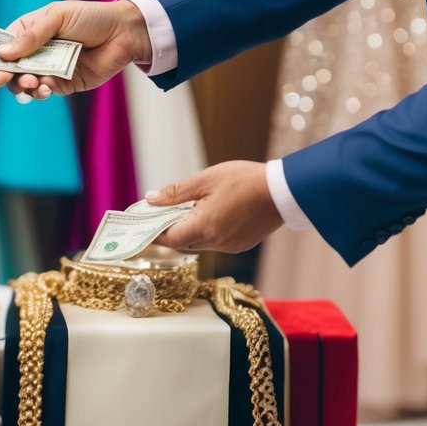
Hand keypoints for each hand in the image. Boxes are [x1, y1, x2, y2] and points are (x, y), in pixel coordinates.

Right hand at [0, 0, 151, 98]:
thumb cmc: (91, 17)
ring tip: (34, 84)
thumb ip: (32, 35)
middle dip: (13, 75)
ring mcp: (51, 68)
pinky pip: (47, 90)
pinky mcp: (65, 82)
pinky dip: (44, 91)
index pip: (6, 43)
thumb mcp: (58, 17)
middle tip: (21, 78)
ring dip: (26, 86)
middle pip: (13, 68)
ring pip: (28, 83)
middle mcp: (38, 50)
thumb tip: (4, 52)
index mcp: (32, 30)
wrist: (124, 33)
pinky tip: (48, 87)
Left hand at [149, 161, 283, 253]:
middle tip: (163, 211)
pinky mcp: (241, 245)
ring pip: (200, 242)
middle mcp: (216, 242)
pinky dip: (208, 230)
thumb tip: (151, 199)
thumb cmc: (244, 180)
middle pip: (184, 241)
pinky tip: (212, 213)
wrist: (282, 190)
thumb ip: (176, 193)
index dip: (155, 232)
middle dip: (173, 228)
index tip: (144, 225)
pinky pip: (217, 241)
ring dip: (192, 229)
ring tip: (190, 207)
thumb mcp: (205, 180)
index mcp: (204, 227)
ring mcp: (230, 246)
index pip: (170, 239)